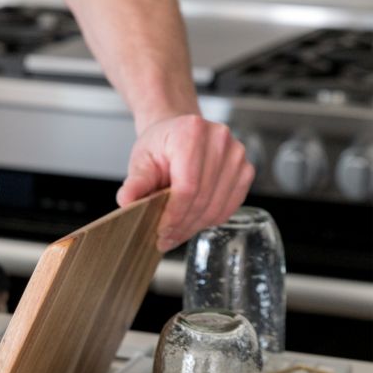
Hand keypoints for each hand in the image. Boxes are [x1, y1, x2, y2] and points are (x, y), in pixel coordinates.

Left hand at [116, 114, 254, 252]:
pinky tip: (193, 223)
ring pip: (217, 205)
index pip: (187, 186)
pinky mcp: (246, 169)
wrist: (178, 133)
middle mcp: (219, 140)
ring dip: (195, 226)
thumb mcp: (141, 160)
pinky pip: (230, 205)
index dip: (174, 214)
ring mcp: (237, 154)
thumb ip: (135, 182)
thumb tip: (126, 202)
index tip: (160, 231)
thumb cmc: (160, 146)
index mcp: (191, 132)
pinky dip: (211, 220)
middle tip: (165, 240)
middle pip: (203, 198)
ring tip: (176, 234)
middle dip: (182, 225)